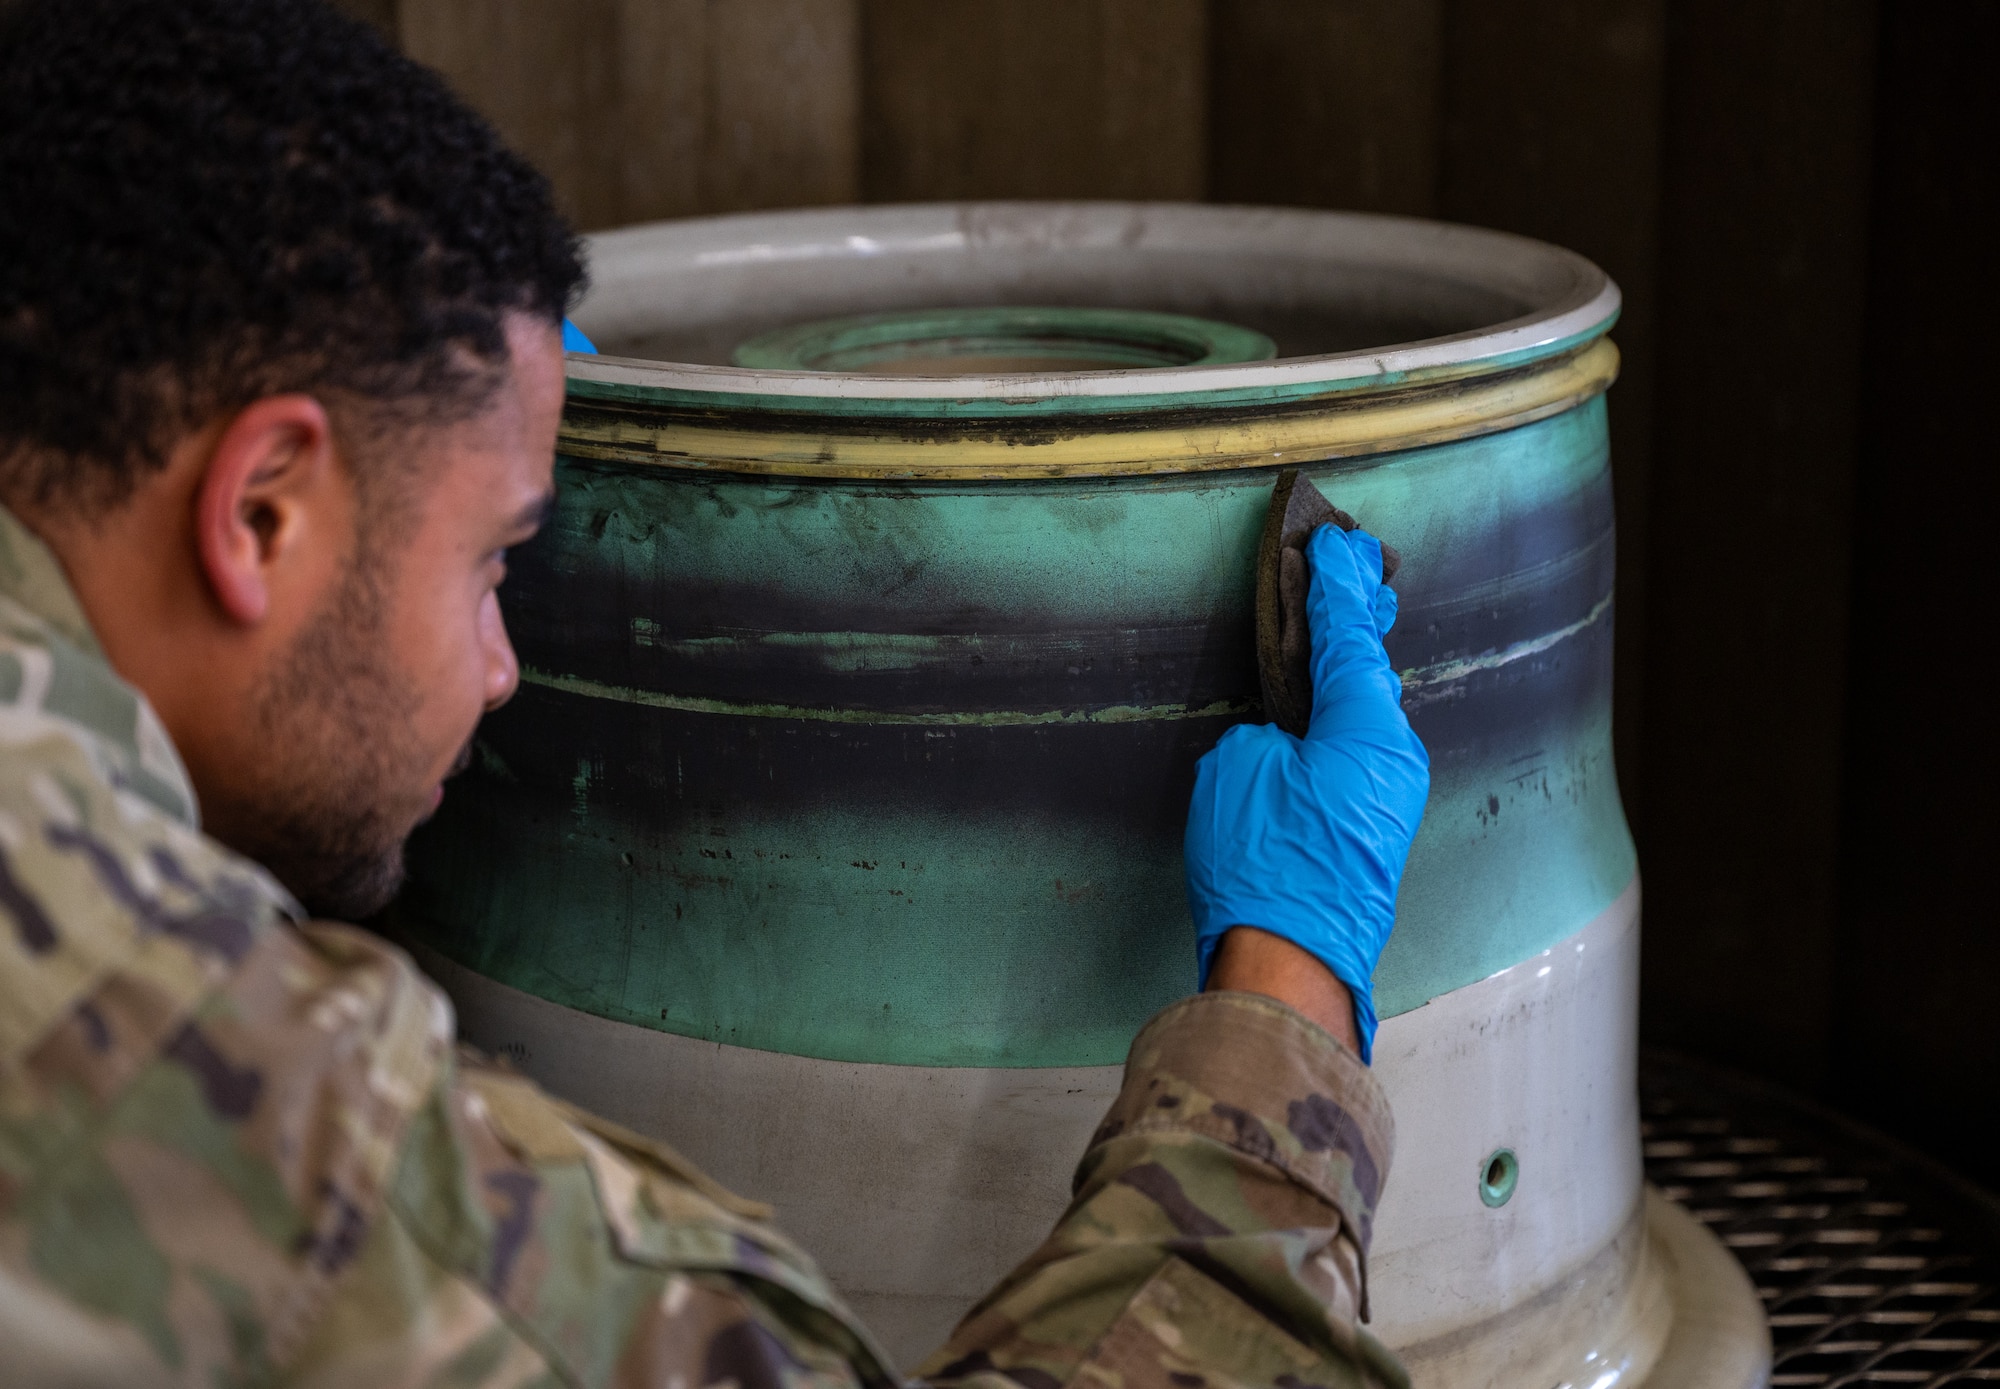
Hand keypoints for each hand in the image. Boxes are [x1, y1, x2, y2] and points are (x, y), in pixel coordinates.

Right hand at [1184, 524, 1429, 1060]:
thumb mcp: (1239, 771)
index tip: (1334, 543)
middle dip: (1361, 618)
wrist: (1291, 964)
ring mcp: (1392, 797)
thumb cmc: (1264, 866)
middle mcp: (1394, 756)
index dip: (1335, 587)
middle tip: (1359, 568)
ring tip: (1343, 629)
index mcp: (1366, 727)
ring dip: (1354, 670)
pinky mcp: (1378, 831)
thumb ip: (1264, 734)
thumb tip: (1283, 741)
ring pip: (1372, 713)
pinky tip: (1333, 710)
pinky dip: (1349, 716)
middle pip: (1373, 670)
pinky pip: (1365, 751)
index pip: (1346, 637)